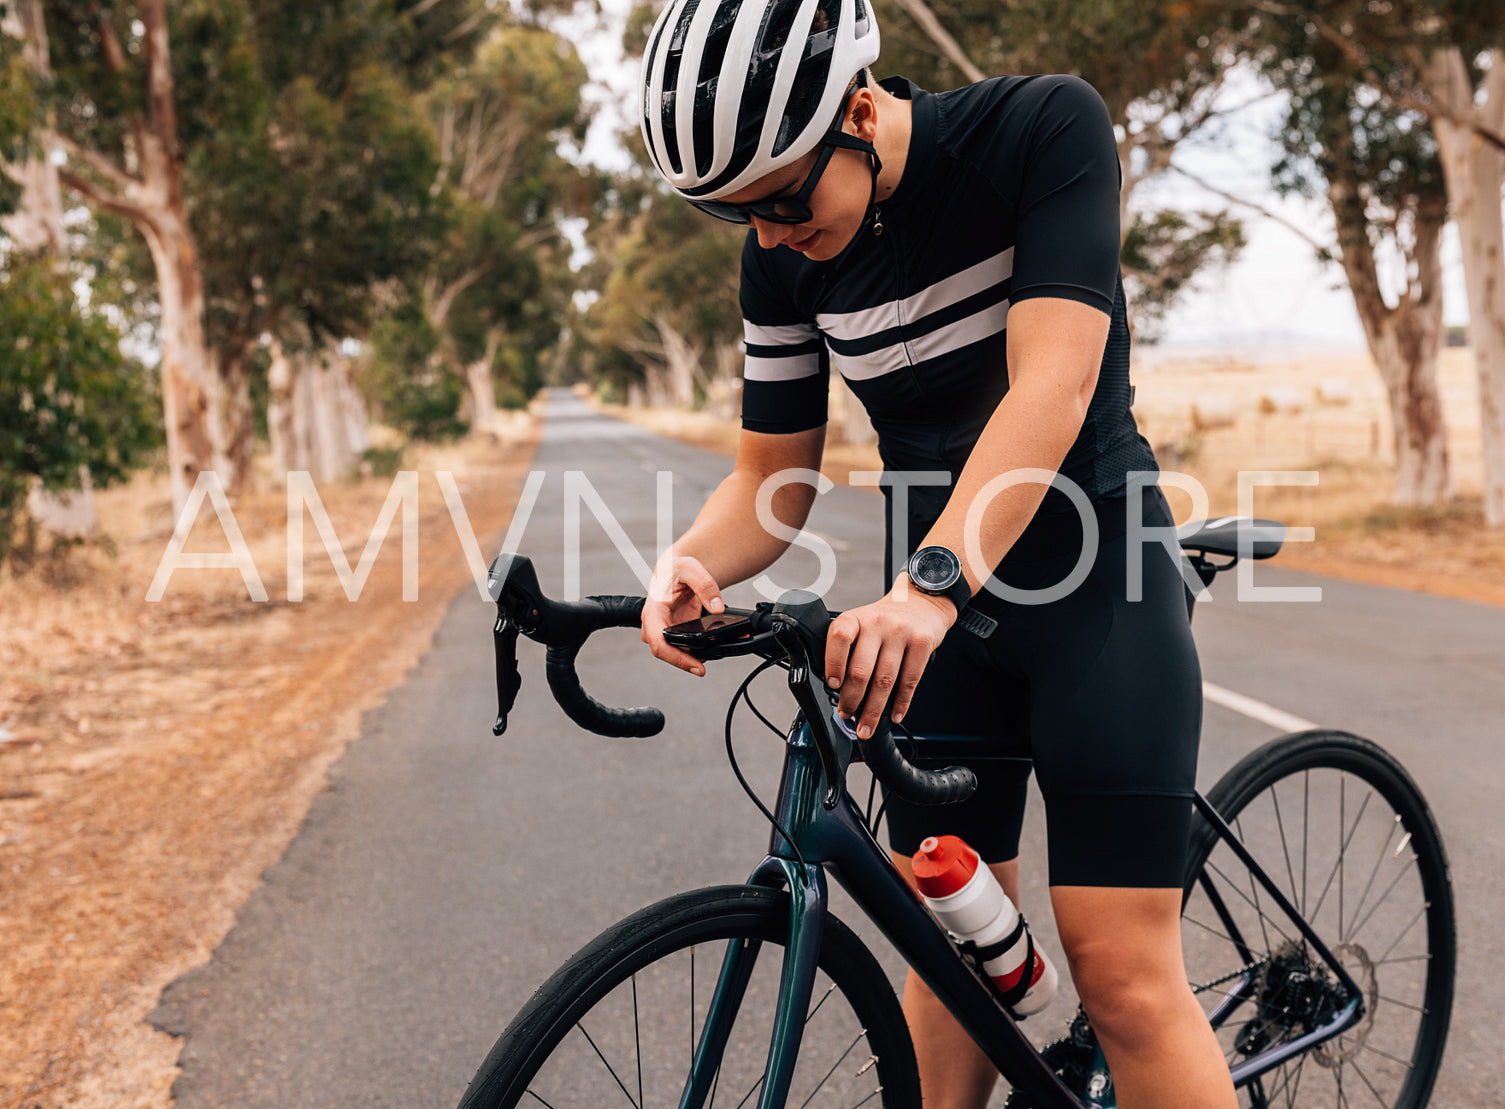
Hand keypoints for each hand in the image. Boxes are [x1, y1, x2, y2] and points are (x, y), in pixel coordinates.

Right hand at [642, 554, 723, 676]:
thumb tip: (717, 608)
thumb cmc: (676, 569)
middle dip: (689, 661)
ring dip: (697, 656)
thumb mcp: (690, 568)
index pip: (659, 643)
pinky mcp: (676, 634)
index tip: (698, 667)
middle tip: (708, 665)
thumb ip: (705, 586)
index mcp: (653, 611)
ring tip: (720, 651)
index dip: (678, 659)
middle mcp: (655, 625)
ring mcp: (665, 632)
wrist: (676, 571)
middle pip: (668, 653)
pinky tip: (716, 646)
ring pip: (678, 652)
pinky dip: (701, 649)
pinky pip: (687, 646)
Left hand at [824, 580, 956, 738]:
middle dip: (851, 699)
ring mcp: (901, 632)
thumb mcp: (862, 623)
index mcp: (856, 618)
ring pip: (885, 680)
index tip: (832, 685)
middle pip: (861, 669)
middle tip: (846, 714)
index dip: (834, 663)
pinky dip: (901, 703)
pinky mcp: (922, 642)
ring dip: (874, 709)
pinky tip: (894, 715)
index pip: (839, 637)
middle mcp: (877, 623)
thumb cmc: (886, 621)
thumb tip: (837, 688)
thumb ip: (849, 648)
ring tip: (866, 726)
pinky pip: (910, 680)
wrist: (921, 603)